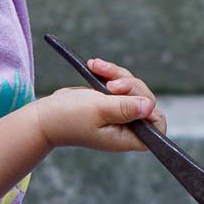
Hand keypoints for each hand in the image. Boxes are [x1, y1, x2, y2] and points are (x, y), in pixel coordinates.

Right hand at [33, 59, 167, 152]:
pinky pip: (121, 82)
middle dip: (130, 85)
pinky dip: (110, 72)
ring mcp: (120, 114)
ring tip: (96, 67)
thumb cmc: (68, 118)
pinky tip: (94, 66)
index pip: (158, 127)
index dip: (151, 110)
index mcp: (128, 137)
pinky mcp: (111, 101)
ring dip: (117, 74)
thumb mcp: (98, 110)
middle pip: (147, 101)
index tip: (131, 99)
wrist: (45, 116)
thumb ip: (124, 108)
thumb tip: (149, 107)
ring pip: (134, 87)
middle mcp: (127, 127)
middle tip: (110, 85)